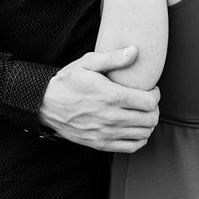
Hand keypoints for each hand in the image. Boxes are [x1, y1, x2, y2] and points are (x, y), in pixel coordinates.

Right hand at [38, 46, 159, 152]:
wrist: (43, 103)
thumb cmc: (66, 82)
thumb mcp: (86, 63)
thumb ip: (112, 58)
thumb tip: (135, 51)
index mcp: (111, 96)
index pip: (150, 102)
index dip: (155, 95)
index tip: (150, 90)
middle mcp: (111, 117)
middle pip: (150, 119)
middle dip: (154, 109)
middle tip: (146, 102)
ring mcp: (106, 133)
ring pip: (144, 134)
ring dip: (147, 124)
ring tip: (140, 114)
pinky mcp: (100, 143)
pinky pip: (132, 147)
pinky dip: (139, 139)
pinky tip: (134, 129)